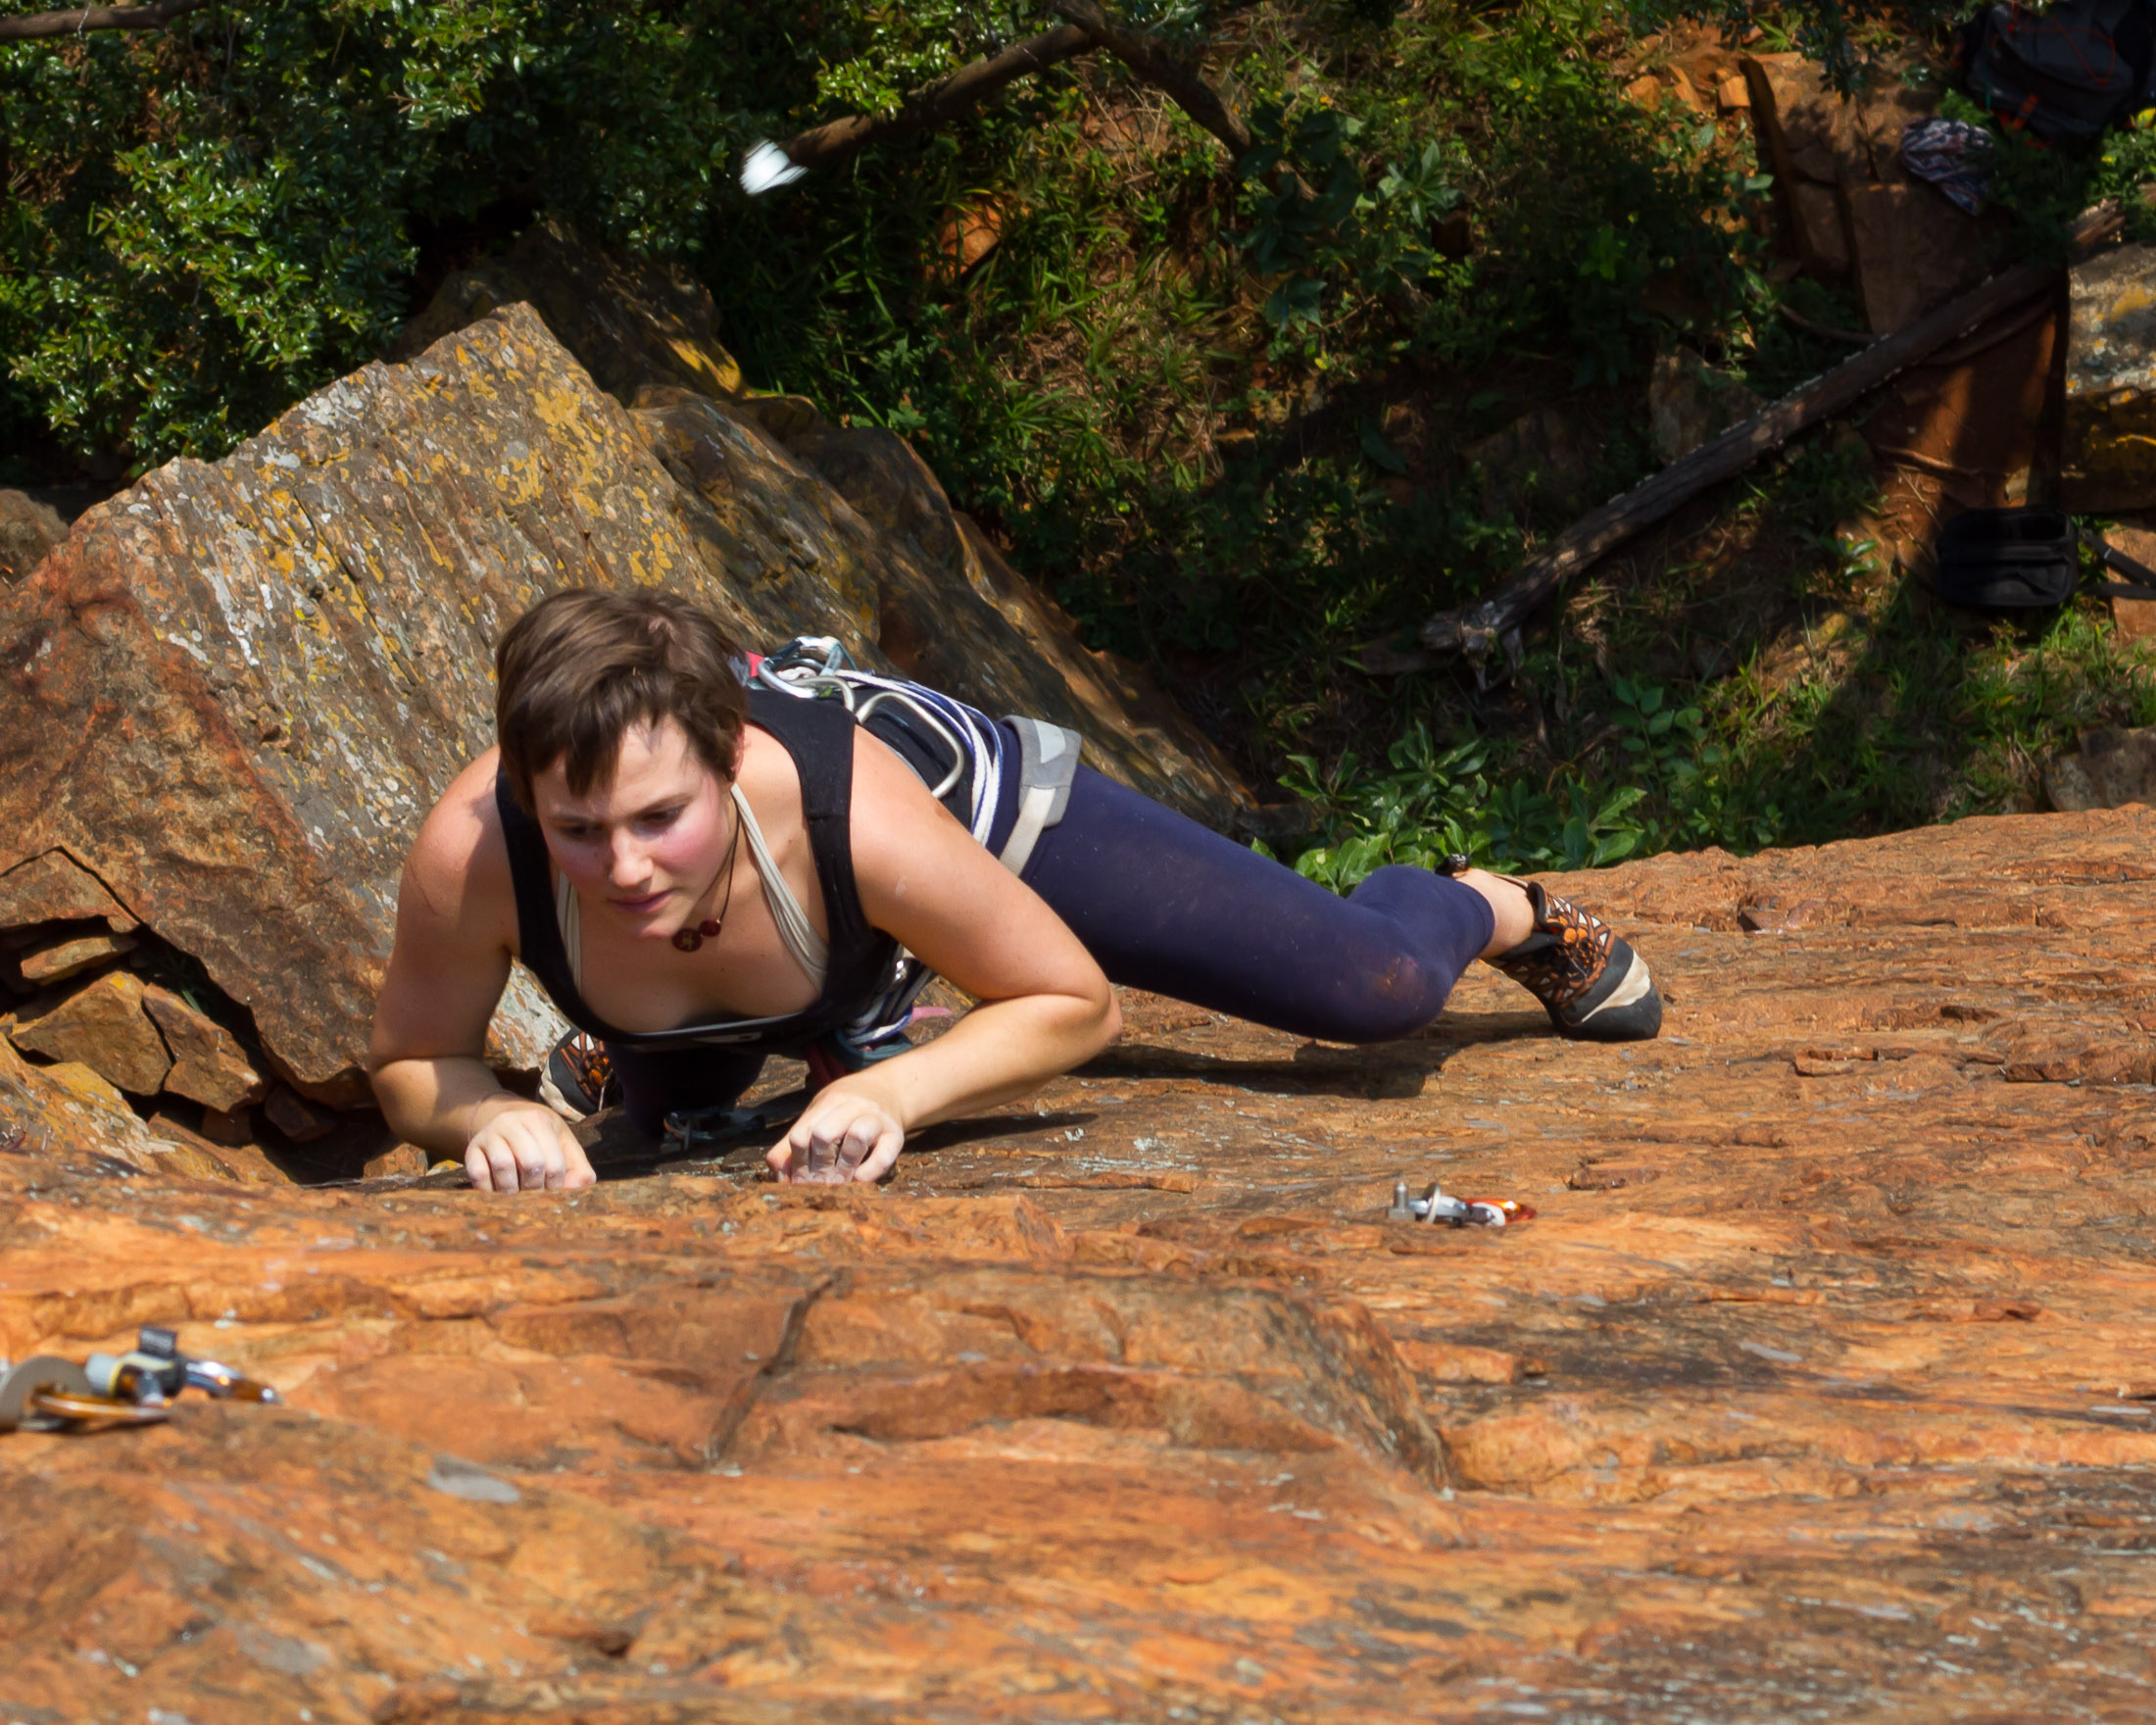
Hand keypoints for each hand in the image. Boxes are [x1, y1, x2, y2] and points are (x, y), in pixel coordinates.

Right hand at [465, 1097, 595, 1191]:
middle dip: (536, 1187)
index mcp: (538, 1120)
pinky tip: (498, 1192)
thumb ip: (578, 1167)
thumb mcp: (564, 1145)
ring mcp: (489, 1135)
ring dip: (513, 1189)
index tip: (553, 1189)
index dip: (556, 1184)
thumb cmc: (542, 1139)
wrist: (506, 1121)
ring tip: (518, 1194)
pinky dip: (489, 1190)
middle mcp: (511, 1123)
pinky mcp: (471, 1150)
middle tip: (535, 1194)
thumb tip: (580, 1187)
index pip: (553, 1162)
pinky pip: (478, 1174)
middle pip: (530, 1163)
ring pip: (503, 1166)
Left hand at [767, 1083, 904, 1184]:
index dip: (796, 1163)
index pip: (801, 1134)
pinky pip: (883, 1156)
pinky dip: (869, 1172)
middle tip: (818, 1185)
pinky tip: (859, 1180)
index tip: (798, 1181)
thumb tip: (780, 1177)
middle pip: (824, 1134)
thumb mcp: (818, 1116)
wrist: (888, 1090)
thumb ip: (793, 1143)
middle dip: (817, 1166)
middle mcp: (853, 1106)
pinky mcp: (896, 1135)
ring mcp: (877, 1118)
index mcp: (829, 1102)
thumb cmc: (844, 1111)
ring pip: (857, 1136)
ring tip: (838, 1182)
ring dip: (843, 1166)